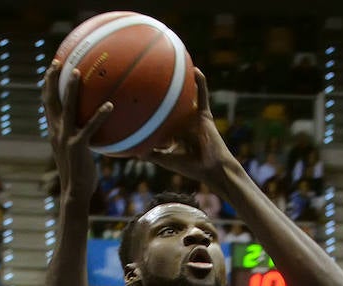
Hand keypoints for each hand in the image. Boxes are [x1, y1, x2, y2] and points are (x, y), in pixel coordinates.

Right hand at [42, 61, 113, 200]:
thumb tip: (93, 127)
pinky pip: (90, 127)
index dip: (47, 86)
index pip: (47, 104)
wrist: (74, 193)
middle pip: (50, 100)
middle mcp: (56, 132)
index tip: (51, 69)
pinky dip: (100, 115)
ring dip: (72, 89)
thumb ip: (80, 137)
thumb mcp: (75, 152)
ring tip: (78, 73)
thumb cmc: (79, 175)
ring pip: (67, 108)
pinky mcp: (78, 147)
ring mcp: (66, 138)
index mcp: (54, 132)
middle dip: (52, 80)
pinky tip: (110, 105)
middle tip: (57, 62)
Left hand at [136, 71, 233, 185]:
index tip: (137, 97)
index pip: (161, 117)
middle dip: (162, 88)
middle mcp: (183, 121)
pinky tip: (194, 68)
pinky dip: (200, 82)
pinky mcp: (205, 114)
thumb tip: (131, 151)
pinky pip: (202, 94)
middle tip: (149, 72)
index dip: (152, 108)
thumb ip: (151, 154)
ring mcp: (194, 116)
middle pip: (171, 101)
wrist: (211, 169)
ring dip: (182, 79)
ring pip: (186, 94)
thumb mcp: (166, 160)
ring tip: (173, 60)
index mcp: (174, 131)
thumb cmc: (191, 168)